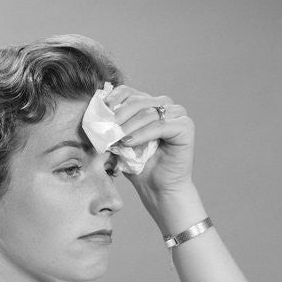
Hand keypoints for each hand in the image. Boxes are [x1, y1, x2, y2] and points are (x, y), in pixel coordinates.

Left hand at [104, 84, 194, 198]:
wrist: (158, 189)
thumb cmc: (140, 167)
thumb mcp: (121, 142)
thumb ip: (113, 126)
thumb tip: (96, 113)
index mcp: (149, 104)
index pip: (128, 92)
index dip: (113, 99)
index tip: (100, 111)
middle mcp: (165, 105)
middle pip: (138, 100)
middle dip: (118, 114)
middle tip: (105, 127)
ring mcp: (178, 114)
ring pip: (148, 112)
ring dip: (128, 125)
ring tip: (115, 137)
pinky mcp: (185, 127)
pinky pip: (160, 126)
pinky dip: (142, 134)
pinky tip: (128, 142)